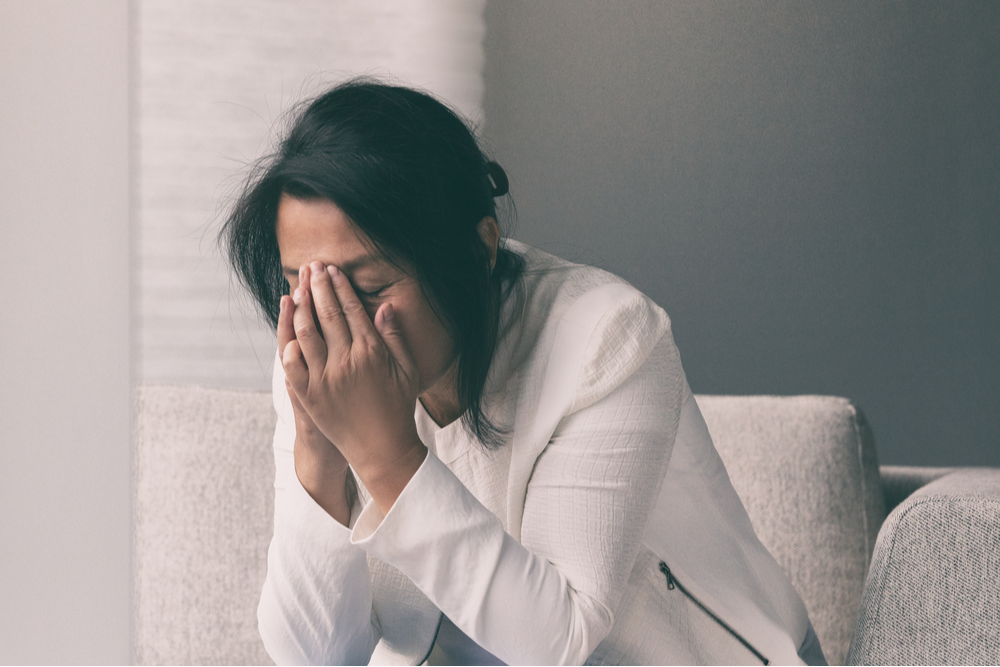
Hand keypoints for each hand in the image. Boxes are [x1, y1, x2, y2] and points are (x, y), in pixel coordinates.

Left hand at [281, 261, 426, 513]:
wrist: (382, 449)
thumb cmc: (399, 408)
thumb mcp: (406, 370)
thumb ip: (394, 337)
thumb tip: (384, 306)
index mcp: (371, 353)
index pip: (352, 310)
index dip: (340, 287)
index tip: (332, 270)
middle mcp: (346, 362)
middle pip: (327, 315)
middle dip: (318, 287)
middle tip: (311, 268)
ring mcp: (325, 379)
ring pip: (306, 334)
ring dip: (300, 308)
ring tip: (297, 289)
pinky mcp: (310, 396)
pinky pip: (293, 366)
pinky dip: (288, 346)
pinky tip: (287, 330)